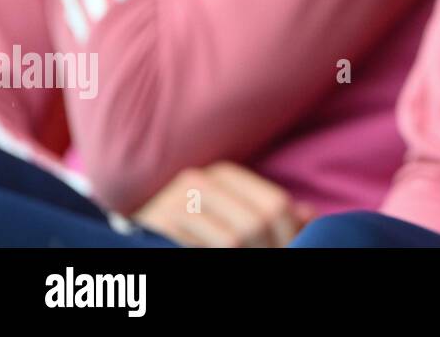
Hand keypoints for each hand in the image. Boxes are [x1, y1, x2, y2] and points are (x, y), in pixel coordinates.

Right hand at [133, 162, 316, 247]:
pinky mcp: (155, 229)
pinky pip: (199, 251)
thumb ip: (271, 216)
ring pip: (232, 241)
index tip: (290, 252)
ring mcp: (173, 205)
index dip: (289, 235)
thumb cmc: (192, 237)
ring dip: (245, 257)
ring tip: (244, 263)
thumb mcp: (233, 220)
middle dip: (268, 250)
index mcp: (224, 175)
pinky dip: (215, 260)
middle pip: (256, 223)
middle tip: (272, 261)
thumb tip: (308, 216)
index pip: (276, 204)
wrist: (130, 244)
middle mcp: (198, 182)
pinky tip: (216, 261)